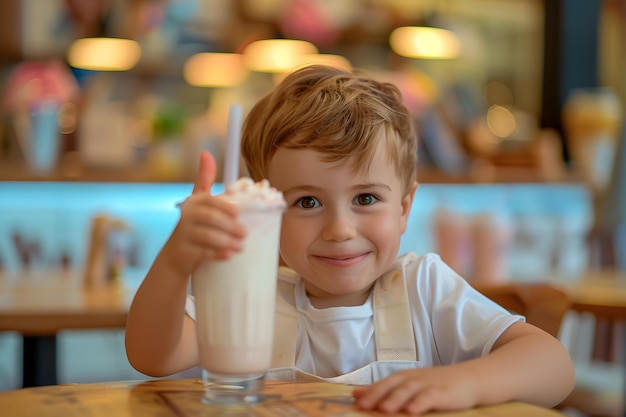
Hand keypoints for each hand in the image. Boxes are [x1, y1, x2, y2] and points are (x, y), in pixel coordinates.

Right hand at [163, 151, 246, 276]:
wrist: (175, 256)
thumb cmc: (192, 225)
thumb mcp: (197, 202)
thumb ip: (204, 179)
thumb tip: (205, 153)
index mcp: (193, 203)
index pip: (209, 200)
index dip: (224, 205)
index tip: (239, 212)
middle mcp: (186, 217)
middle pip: (209, 219)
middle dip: (229, 225)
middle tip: (245, 233)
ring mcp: (183, 236)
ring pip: (207, 237)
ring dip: (226, 241)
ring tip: (241, 246)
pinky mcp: (185, 253)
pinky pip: (202, 254)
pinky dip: (217, 254)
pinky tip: (229, 255)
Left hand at [352, 366, 477, 414]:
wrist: (470, 379)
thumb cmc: (437, 385)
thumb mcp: (409, 385)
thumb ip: (384, 390)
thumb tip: (357, 394)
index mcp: (404, 377)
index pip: (383, 383)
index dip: (369, 393)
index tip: (354, 403)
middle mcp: (414, 378)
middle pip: (392, 385)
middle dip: (377, 395)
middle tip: (363, 406)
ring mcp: (428, 384)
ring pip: (409, 390)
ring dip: (395, 399)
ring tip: (384, 409)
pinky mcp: (443, 392)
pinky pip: (430, 397)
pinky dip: (420, 402)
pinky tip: (412, 411)